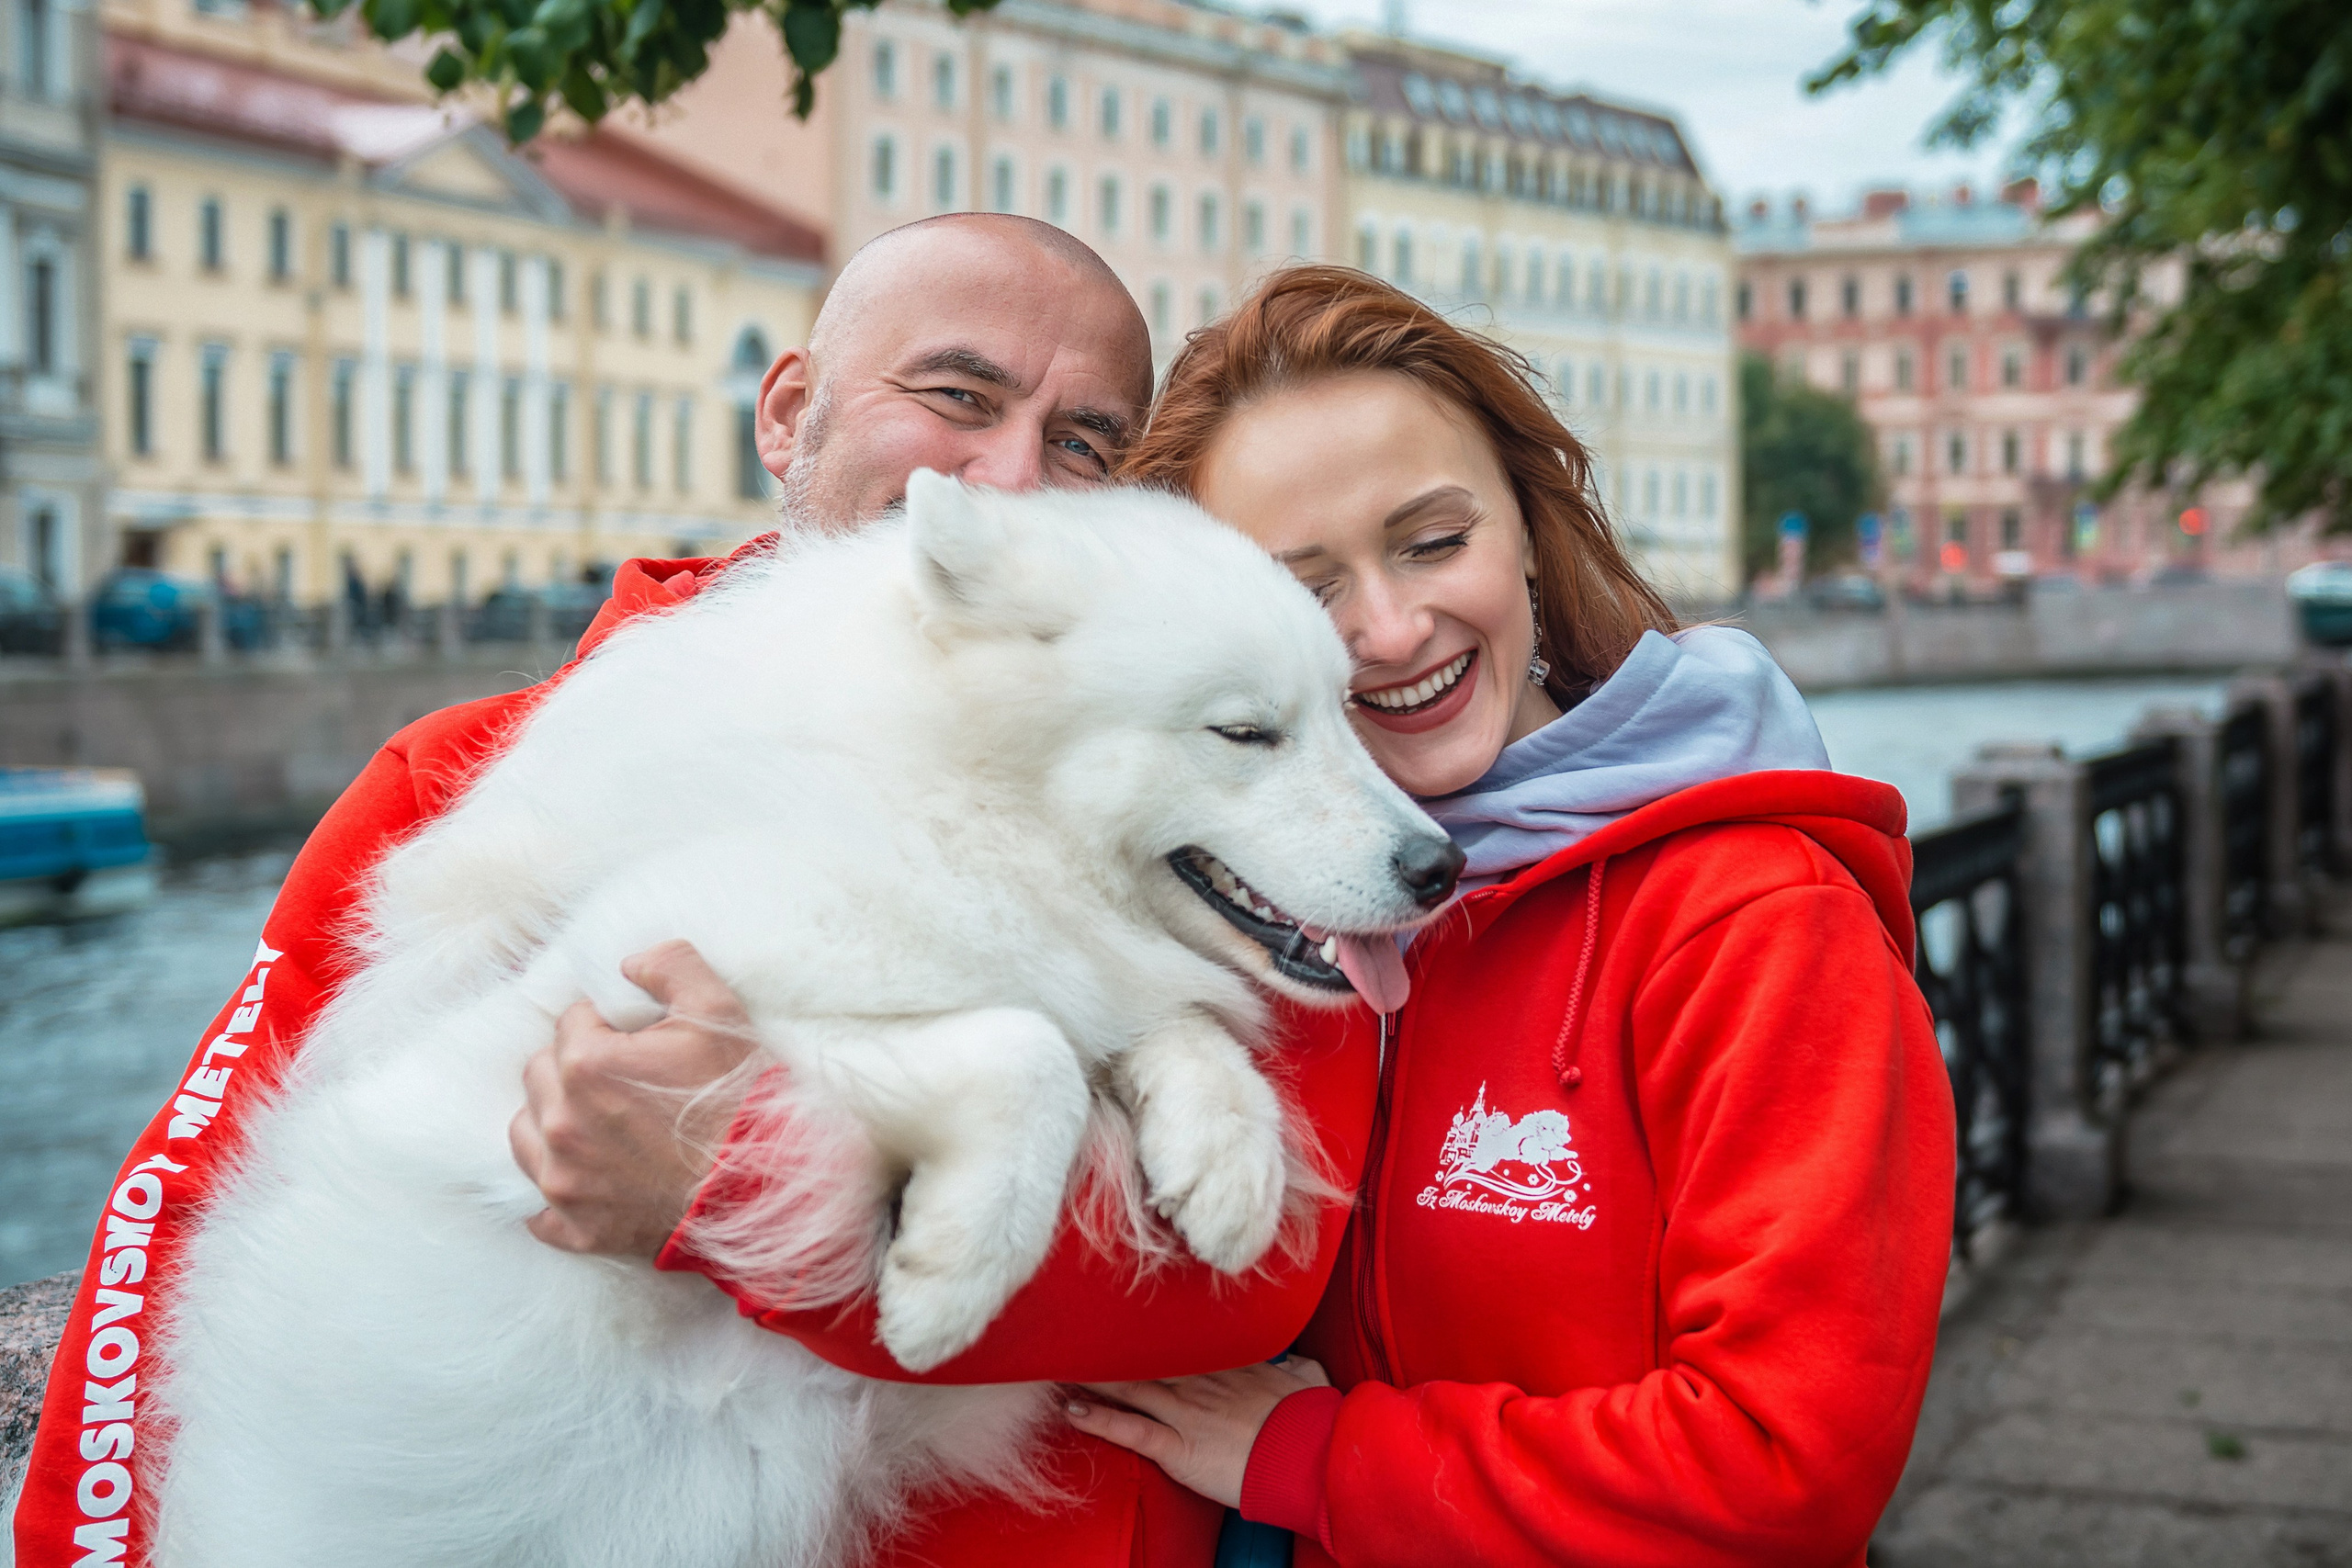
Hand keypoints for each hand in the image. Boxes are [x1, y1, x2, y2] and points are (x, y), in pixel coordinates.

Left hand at [509, 940, 760, 1256]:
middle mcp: (561, 1124)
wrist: (765, 1188)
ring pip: (525, 1136)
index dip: (607, 1026)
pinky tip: (590, 1181)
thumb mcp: (719, 1012)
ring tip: (599, 1125)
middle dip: (572, 1068)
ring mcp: (565, 1181)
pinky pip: (541, 1214)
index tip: (638, 1041)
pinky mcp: (578, 1228)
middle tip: (621, 1079)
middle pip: (539, 1074)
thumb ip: (671, 966)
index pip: (571, 1022)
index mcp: (586, 1065)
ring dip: (553, 1123)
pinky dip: (560, 1196)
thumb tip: (629, 963)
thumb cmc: (741, 1099)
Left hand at [1064, 1356, 1330, 1508]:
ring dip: (1093, 1379)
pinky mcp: (1178, 1447)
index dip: (1148, 1335)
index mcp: (1228, 1366)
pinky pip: (1131, 1430)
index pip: (1179, 1345)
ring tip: (1060, 1367)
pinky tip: (1073, 1412)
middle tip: (1076, 1334)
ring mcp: (1186, 1412)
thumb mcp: (1308, 1379)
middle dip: (1109, 1349)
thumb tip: (1295, 1362)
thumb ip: (1296, 1366)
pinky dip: (1099, 1421)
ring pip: (1130, 1387)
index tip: (1124, 1321)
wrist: (1309, 1454)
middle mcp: (1199, 1382)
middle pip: (1144, 1359)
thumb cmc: (1311, 1418)